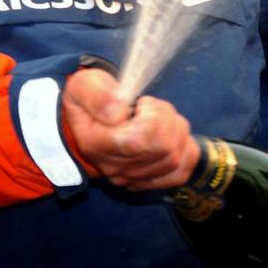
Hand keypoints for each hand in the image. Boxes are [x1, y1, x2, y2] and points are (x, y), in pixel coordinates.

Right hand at [63, 68, 199, 189]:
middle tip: (149, 106)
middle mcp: (115, 168)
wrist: (88, 120)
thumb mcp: (83, 86)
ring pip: (175, 157)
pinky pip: (182, 170)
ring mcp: (134, 178)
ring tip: (157, 117)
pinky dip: (184, 148)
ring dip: (176, 129)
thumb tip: (119, 111)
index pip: (138, 142)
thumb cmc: (89, 99)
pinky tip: (170, 134)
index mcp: (96, 143)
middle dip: (166, 117)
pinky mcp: (150, 181)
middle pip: (163, 148)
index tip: (140, 103)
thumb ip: (97, 95)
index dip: (152, 116)